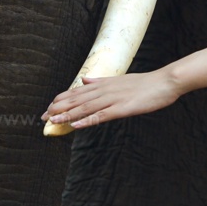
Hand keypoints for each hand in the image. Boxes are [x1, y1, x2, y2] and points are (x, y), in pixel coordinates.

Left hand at [40, 70, 182, 128]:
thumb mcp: (120, 80)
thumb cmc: (144, 83)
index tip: (48, 108)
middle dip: (58, 109)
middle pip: (77, 100)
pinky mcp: (122, 108)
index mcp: (103, 84)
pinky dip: (87, 120)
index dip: (61, 100)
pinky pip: (101, 115)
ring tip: (53, 121)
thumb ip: (100, 82)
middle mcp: (105, 90)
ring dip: (68, 115)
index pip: (76, 92)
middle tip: (43, 118)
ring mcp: (112, 99)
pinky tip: (76, 125)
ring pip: (85, 108)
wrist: (164, 82)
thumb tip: (85, 81)